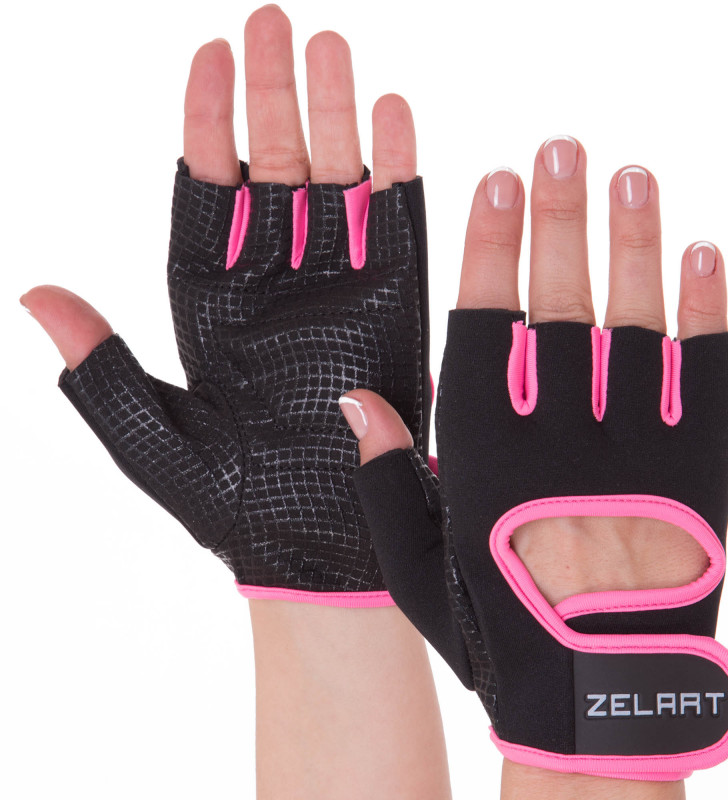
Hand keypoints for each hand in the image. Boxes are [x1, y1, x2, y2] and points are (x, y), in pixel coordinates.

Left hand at [21, 6, 427, 600]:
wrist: (311, 550)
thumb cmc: (230, 505)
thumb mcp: (149, 437)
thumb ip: (99, 367)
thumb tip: (37, 297)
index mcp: (210, 304)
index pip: (207, 195)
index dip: (208, 126)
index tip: (209, 57)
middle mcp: (277, 285)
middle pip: (275, 171)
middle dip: (274, 97)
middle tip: (274, 25)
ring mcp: (339, 291)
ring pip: (338, 185)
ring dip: (335, 116)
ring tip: (332, 49)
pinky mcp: (394, 312)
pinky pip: (398, 232)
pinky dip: (399, 174)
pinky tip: (392, 117)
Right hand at [346, 137, 727, 795]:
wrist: (601, 699)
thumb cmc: (500, 628)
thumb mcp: (421, 565)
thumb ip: (388, 478)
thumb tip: (353, 398)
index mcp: (490, 458)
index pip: (486, 330)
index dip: (490, 252)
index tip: (496, 184)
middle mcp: (564, 442)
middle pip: (560, 308)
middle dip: (557, 222)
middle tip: (560, 147)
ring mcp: (640, 453)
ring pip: (635, 329)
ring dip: (632, 247)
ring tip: (629, 175)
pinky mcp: (701, 472)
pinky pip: (707, 381)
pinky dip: (708, 316)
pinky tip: (704, 255)